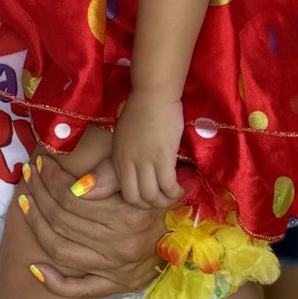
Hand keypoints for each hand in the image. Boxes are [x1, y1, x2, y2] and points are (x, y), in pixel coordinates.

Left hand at [20, 154, 165, 298]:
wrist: (184, 234)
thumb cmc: (155, 199)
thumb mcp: (138, 179)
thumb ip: (109, 175)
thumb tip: (76, 182)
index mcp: (126, 217)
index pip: (72, 197)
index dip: (50, 177)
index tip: (40, 162)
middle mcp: (119, 246)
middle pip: (61, 220)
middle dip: (38, 193)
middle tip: (28, 175)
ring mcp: (115, 270)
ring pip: (61, 250)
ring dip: (35, 225)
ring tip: (25, 202)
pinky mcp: (114, 286)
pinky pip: (78, 290)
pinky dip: (54, 282)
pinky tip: (34, 267)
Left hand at [111, 92, 184, 206]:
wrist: (153, 94)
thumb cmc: (141, 111)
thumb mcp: (125, 137)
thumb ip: (127, 156)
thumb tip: (135, 173)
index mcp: (117, 157)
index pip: (124, 192)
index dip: (140, 199)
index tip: (153, 194)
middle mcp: (128, 162)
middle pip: (135, 199)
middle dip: (151, 204)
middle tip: (164, 198)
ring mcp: (144, 160)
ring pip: (152, 196)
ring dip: (165, 201)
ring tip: (174, 193)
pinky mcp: (162, 156)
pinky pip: (168, 186)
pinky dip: (175, 192)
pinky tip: (180, 187)